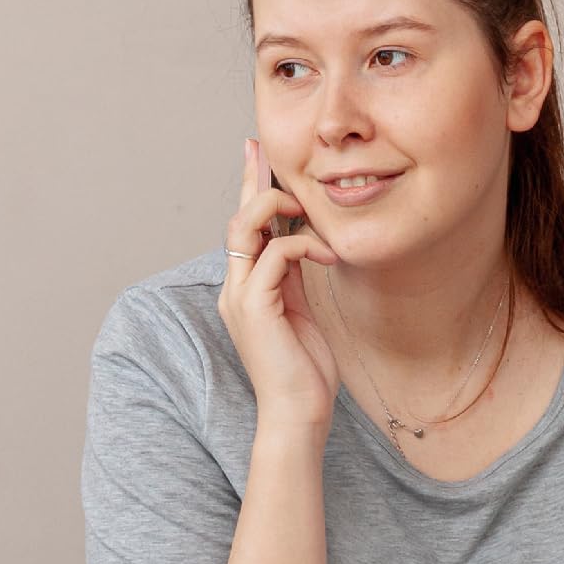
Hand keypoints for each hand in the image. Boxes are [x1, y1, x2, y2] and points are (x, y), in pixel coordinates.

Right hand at [218, 139, 339, 434]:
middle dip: (253, 180)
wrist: (298, 414)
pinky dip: (303, 245)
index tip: (258, 156)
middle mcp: (235, 286)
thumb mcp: (301, 311)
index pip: (246, 229)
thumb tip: (303, 242)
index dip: (251, 190)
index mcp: (246, 287)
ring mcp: (241, 295)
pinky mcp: (255, 306)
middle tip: (265, 150)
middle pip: (238, 218)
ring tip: (309, 208)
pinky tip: (328, 254)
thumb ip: (293, 277)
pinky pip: (275, 255)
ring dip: (279, 206)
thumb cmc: (305, 371)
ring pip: (246, 226)